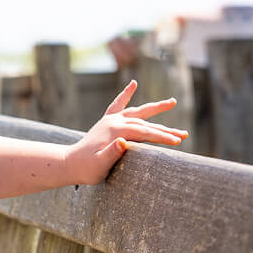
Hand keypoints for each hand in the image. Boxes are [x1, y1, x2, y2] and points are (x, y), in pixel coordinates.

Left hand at [65, 81, 186, 185]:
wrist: (69, 163)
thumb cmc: (86, 169)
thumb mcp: (99, 165)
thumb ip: (111, 154)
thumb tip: (123, 143)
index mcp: (115, 131)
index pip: (145, 132)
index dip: (162, 136)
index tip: (178, 141)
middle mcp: (114, 121)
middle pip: (145, 123)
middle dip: (165, 129)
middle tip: (184, 134)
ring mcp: (110, 120)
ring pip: (137, 112)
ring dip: (155, 108)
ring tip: (172, 102)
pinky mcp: (106, 121)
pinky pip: (118, 105)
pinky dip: (126, 94)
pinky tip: (133, 84)